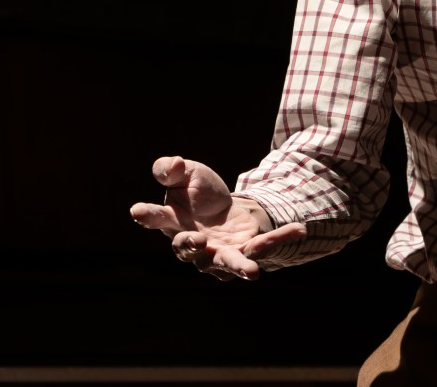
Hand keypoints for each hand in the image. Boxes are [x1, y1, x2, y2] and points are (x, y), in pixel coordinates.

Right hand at [129, 155, 305, 280]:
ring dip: (240, 265)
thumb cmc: (197, 192)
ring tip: (253, 272)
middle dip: (191, 247)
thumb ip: (172, 168)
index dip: (147, 215)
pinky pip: (262, 248)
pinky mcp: (244, 252)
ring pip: (227, 262)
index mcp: (173, 221)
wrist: (225, 206)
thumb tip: (176, 164)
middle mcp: (193, 243)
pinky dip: (280, 238)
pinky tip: (299, 229)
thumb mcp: (186, 173)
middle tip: (199, 239)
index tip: (137, 211)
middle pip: (188, 251)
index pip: (156, 218)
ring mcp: (218, 254)